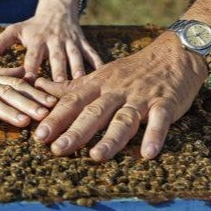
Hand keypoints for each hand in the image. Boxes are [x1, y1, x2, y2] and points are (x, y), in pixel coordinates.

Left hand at [0, 0, 102, 81]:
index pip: (32, 57)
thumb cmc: (34, 24)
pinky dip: (98, 63)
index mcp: (37, 39)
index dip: (30, 69)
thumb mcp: (16, 29)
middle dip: (59, 72)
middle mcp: (54, 41)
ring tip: (82, 85)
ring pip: (76, 57)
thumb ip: (0, 42)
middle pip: (56, 58)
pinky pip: (91, 52)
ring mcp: (71, 41)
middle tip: (61, 88)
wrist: (57, 7)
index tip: (29, 84)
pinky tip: (103, 75)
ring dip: (79, 70)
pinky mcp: (83, 41)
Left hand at [33, 31, 207, 160]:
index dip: (56, 118)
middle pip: (94, 112)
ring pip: (124, 118)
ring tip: (96, 156)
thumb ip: (70, 86)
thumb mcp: (98, 75)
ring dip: (111, 138)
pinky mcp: (165, 102)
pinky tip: (148, 154)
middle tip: (58, 150)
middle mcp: (116, 91)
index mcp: (98, 85)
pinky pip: (160, 119)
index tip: (39, 136)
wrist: (171, 54)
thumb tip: (39, 85)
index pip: (73, 102)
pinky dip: (155, 135)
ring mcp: (141, 97)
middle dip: (75, 131)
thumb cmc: (129, 71)